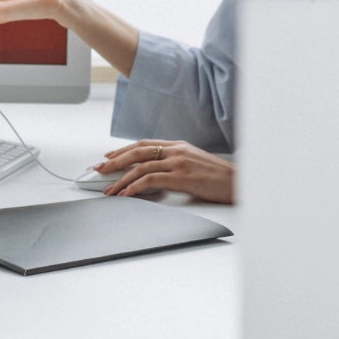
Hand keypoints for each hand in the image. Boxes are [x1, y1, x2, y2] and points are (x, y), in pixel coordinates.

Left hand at [98, 140, 235, 204]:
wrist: (238, 182)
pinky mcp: (181, 177)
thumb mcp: (195, 162)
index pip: (144, 144)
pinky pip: (150, 180)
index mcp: (178, 145)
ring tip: (110, 189)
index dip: (124, 150)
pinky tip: (127, 194)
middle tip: (99, 169)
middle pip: (137, 152)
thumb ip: (175, 162)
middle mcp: (176, 150)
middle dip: (115, 161)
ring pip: (141, 166)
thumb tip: (155, 171)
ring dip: (122, 179)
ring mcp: (178, 162)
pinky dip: (135, 187)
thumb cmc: (218, 176)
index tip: (109, 156)